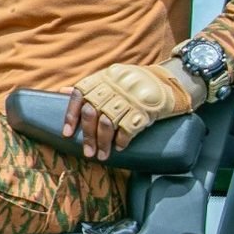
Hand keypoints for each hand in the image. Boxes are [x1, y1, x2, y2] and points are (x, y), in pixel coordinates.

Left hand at [60, 59, 203, 160]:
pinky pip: (128, 129)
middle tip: (87, 153)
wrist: (171, 81)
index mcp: (103, 78)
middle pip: (92, 113)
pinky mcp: (145, 109)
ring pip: (107, 123)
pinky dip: (122, 141)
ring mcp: (130, 97)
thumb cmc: (135, 83)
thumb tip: (62, 92)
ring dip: (102, 143)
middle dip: (88, 136)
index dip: (71, 116)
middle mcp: (113, 86)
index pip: (79, 95)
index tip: (67, 134)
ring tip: (101, 156)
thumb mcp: (111, 77)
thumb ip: (90, 86)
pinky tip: (120, 148)